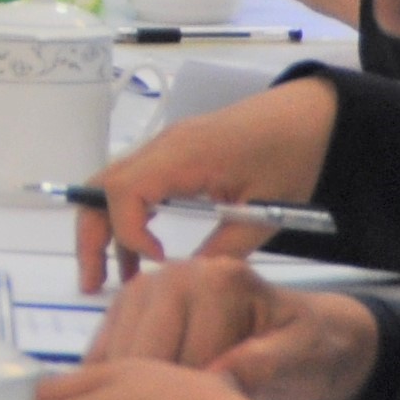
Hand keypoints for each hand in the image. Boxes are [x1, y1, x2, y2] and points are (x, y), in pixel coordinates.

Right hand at [74, 76, 340, 290]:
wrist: (308, 117)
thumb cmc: (291, 157)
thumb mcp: (266, 212)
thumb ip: (226, 249)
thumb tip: (190, 283)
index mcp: (182, 155)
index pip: (124, 191)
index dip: (128, 233)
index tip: (159, 262)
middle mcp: (162, 147)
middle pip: (100, 187)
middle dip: (91, 236)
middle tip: (92, 283)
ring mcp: (164, 148)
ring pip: (112, 187)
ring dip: (106, 230)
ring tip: (120, 278)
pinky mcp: (173, 154)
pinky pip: (134, 184)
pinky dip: (127, 217)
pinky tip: (146, 251)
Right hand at [92, 257, 381, 399]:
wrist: (302, 334)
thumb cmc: (305, 347)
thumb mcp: (301, 356)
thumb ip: (264, 363)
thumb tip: (216, 377)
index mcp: (218, 280)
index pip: (187, 356)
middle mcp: (174, 273)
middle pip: (143, 356)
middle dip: (163, 398)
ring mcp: (144, 286)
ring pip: (115, 359)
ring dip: (136, 393)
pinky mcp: (125, 306)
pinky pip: (101, 355)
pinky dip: (113, 383)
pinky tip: (140, 399)